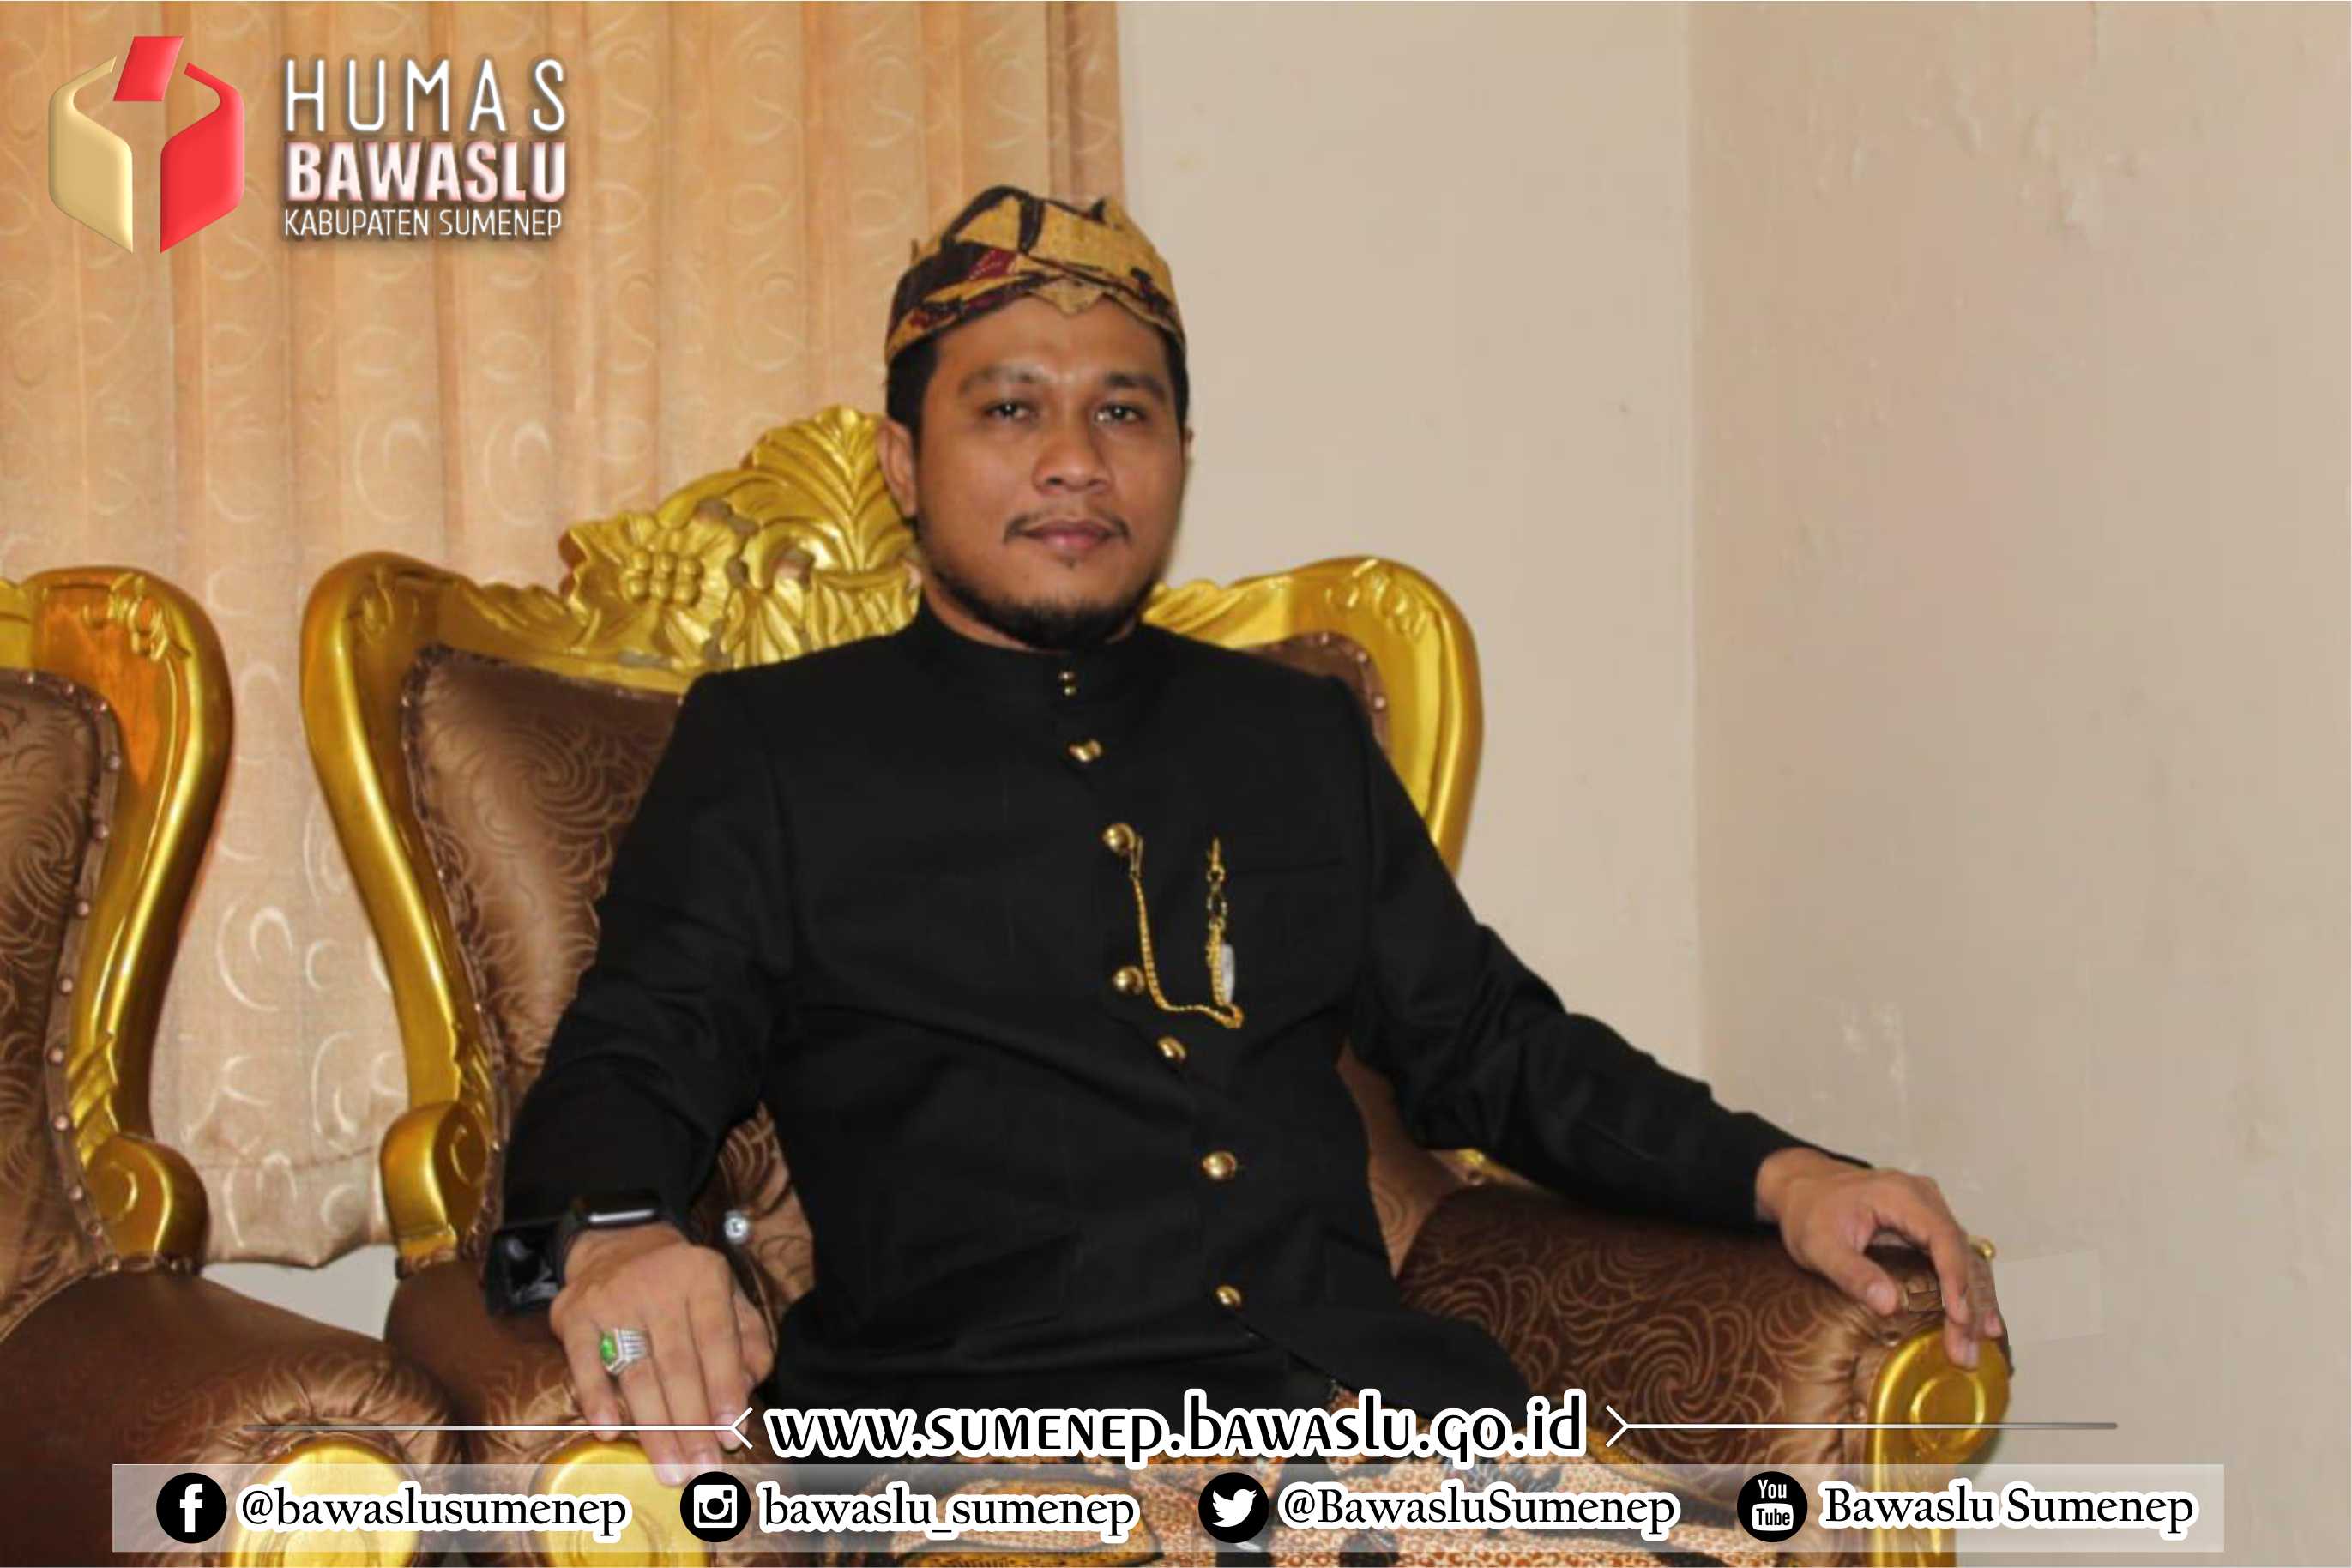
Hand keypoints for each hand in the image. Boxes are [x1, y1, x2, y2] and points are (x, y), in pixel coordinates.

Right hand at [548, 1223, 775, 1483]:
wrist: (618, 1244)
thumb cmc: (684, 1285)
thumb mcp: (726, 1295)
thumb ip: (748, 1339)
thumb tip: (749, 1387)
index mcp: (703, 1276)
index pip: (717, 1337)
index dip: (724, 1387)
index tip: (731, 1433)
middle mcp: (658, 1285)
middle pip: (677, 1365)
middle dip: (692, 1425)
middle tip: (702, 1469)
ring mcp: (613, 1300)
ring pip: (636, 1374)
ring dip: (654, 1429)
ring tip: (670, 1471)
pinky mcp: (576, 1315)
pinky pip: (585, 1364)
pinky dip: (597, 1400)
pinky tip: (610, 1433)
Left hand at [1754, 1148, 2004, 1370]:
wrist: (1802, 1188)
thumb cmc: (1808, 1212)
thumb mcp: (1819, 1245)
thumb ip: (1852, 1273)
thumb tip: (1890, 1305)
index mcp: (1900, 1195)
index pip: (1943, 1237)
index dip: (1956, 1279)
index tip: (1959, 1318)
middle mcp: (1924, 1198)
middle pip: (1961, 1251)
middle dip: (1969, 1302)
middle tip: (1966, 1348)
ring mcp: (1929, 1210)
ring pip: (1966, 1257)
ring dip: (1974, 1301)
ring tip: (1977, 1344)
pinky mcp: (1928, 1225)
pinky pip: (1956, 1257)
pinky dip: (1967, 1289)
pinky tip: (1978, 1321)